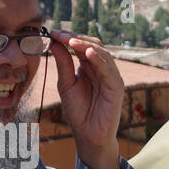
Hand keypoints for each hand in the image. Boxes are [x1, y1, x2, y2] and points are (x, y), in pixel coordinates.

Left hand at [47, 29, 124, 168]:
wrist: (88, 135)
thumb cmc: (79, 112)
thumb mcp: (66, 84)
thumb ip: (63, 64)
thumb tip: (55, 42)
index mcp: (90, 67)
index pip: (82, 46)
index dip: (68, 37)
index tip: (52, 32)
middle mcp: (102, 70)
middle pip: (93, 45)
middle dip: (76, 38)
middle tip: (59, 34)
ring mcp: (111, 77)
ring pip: (102, 54)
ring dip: (86, 45)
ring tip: (71, 41)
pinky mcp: (117, 87)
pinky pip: (109, 69)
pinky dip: (99, 60)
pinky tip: (87, 53)